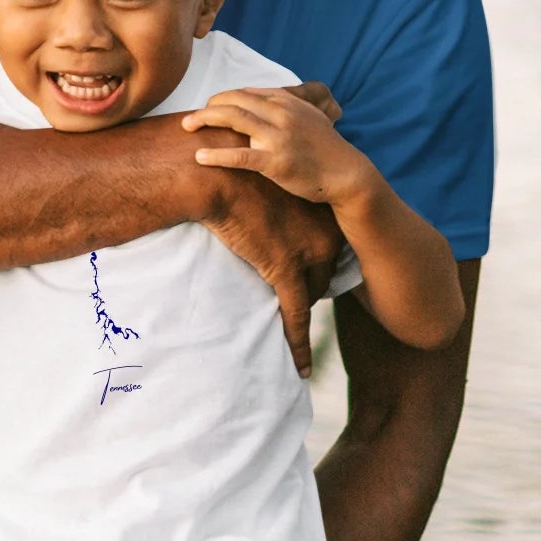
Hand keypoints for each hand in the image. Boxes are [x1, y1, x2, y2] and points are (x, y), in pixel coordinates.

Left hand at [183, 87, 372, 205]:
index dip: (223, 98)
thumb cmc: (324, 147)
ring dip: (204, 120)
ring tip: (186, 127)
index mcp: (286, 101)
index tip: (210, 108)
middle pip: (234, 100)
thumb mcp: (308, 116)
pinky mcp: (276, 162)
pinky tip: (199, 157)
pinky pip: (239, 156)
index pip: (245, 92)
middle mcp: (281, 114)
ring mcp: (278, 137)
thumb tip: (253, 98)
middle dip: (208, 106)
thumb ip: (283, 104)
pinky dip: (216, 156)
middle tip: (191, 118)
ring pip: (233, 119)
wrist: (346, 173)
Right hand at [193, 161, 341, 376]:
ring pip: (310, 295)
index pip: (329, 248)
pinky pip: (297, 317)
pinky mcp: (286, 273)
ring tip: (291, 325)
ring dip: (299, 305)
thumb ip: (283, 197)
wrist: (210, 174)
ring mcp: (309, 255)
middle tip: (288, 286)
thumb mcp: (268, 179)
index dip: (311, 259)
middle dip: (307, 282)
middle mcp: (327, 232)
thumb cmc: (231, 172)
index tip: (298, 261)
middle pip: (323, 273)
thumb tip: (272, 203)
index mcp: (325, 209)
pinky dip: (298, 344)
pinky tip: (302, 368)